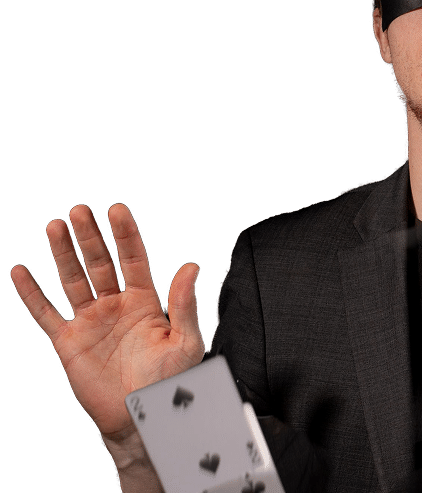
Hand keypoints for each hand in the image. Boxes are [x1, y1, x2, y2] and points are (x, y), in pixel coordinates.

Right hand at [11, 204, 204, 441]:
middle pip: (100, 263)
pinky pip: (47, 314)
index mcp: (145, 301)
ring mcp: (91, 322)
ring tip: (55, 226)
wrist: (143, 418)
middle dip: (91, 236)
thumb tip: (191, 265)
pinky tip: (22, 272)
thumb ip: (184, 303)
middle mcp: (116, 305)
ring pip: (74, 280)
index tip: (117, 210)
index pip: (134, 259)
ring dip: (64, 254)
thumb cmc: (170, 381)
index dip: (126, 234)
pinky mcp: (69, 342)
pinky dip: (33, 294)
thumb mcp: (185, 341)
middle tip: (80, 210)